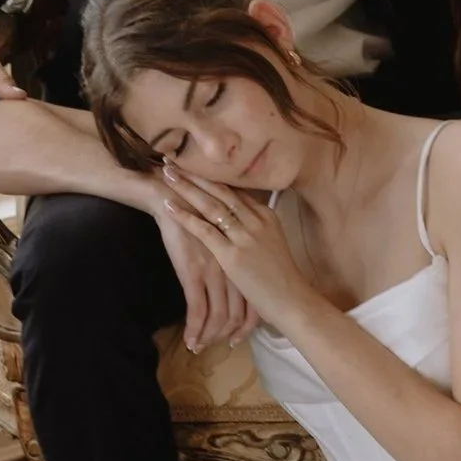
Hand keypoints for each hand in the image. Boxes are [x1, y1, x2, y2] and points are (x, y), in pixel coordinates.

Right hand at [153, 178, 262, 349]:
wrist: (173, 198)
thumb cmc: (197, 214)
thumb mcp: (225, 233)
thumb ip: (235, 254)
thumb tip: (239, 279)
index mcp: (245, 259)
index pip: (255, 301)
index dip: (251, 324)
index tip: (242, 335)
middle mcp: (234, 268)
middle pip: (239, 314)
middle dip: (232, 334)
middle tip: (225, 344)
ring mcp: (215, 273)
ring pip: (218, 316)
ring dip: (210, 336)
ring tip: (202, 346)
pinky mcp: (193, 274)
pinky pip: (197, 311)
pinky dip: (194, 330)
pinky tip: (189, 341)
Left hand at [159, 169, 321, 337]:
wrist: (292, 301)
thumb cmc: (282, 279)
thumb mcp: (272, 245)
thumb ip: (257, 230)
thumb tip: (240, 223)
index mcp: (267, 215)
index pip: (235, 190)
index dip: (213, 176)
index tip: (195, 164)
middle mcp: (256, 220)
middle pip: (221, 191)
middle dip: (196, 174)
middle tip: (175, 159)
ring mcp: (245, 236)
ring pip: (211, 205)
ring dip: (186, 187)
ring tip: (168, 173)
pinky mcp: (232, 254)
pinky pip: (204, 230)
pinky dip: (185, 215)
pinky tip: (169, 205)